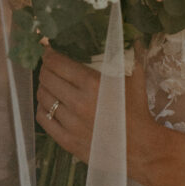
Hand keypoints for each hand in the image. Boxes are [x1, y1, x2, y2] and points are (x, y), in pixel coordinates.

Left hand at [36, 48, 166, 184]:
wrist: (142, 148)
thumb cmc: (138, 111)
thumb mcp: (136, 79)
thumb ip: (132, 54)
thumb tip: (135, 37)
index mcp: (93, 83)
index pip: (57, 63)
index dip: (49, 54)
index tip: (49, 51)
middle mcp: (79, 102)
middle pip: (47, 78)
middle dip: (45, 68)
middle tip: (48, 66)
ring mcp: (71, 123)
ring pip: (43, 98)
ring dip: (43, 87)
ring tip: (49, 84)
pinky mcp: (67, 141)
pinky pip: (43, 119)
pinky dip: (42, 108)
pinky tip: (48, 104)